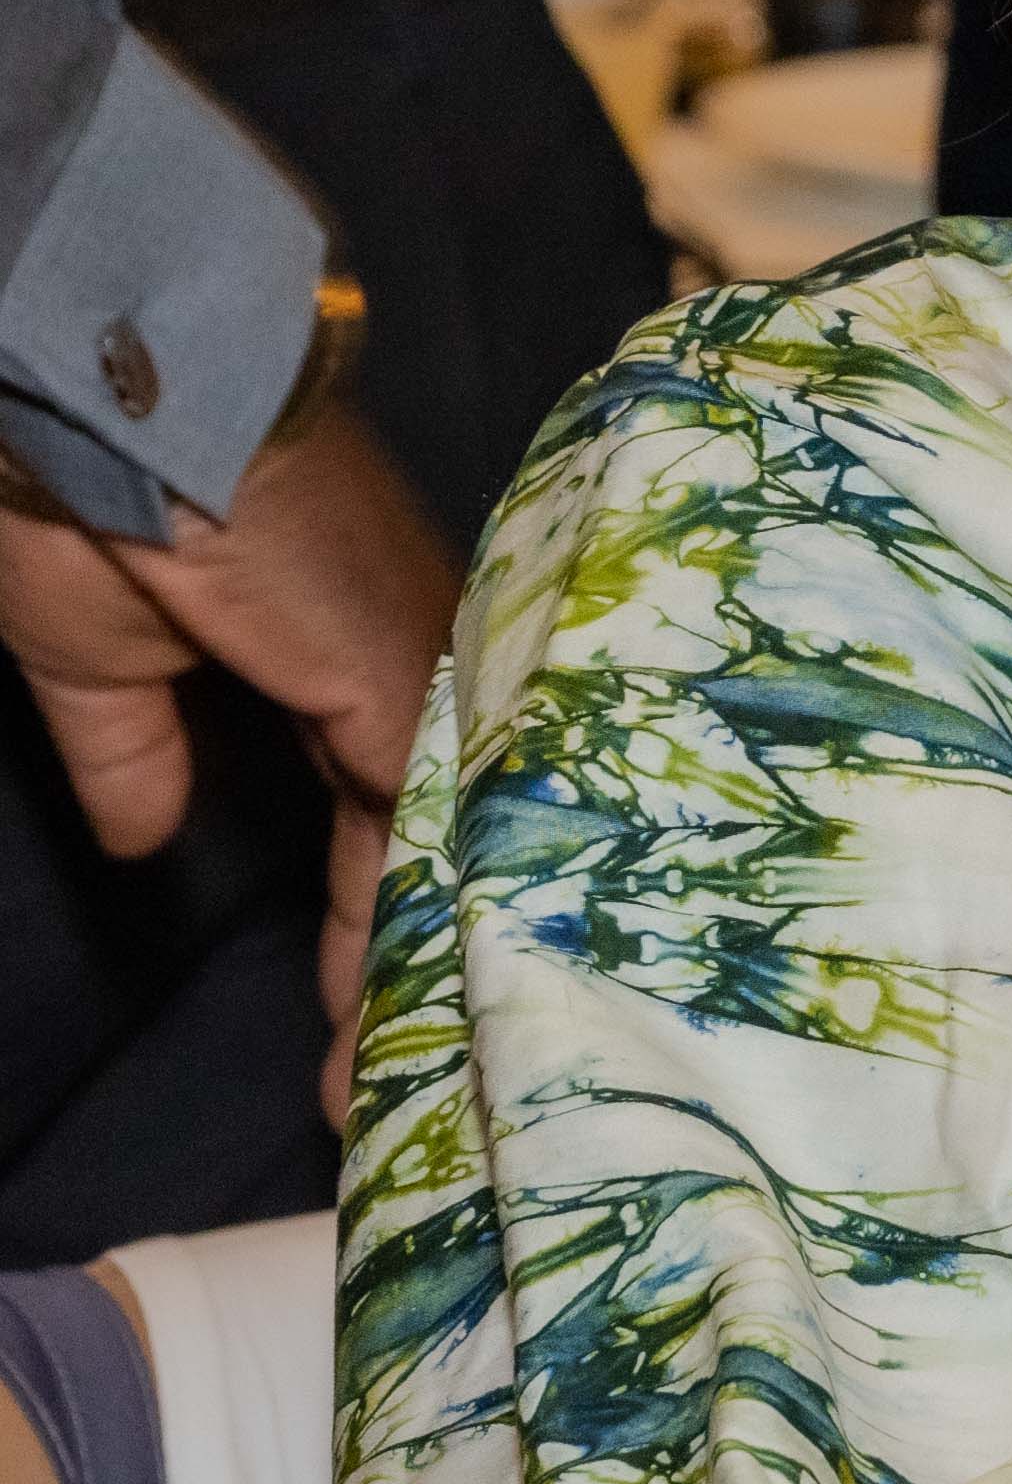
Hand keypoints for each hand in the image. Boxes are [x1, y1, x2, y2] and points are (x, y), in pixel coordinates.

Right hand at [0, 406, 460, 1121]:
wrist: (107, 395)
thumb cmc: (92, 496)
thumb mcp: (103, 658)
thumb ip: (135, 748)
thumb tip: (147, 834)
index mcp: (347, 651)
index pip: (383, 813)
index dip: (364, 917)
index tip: (348, 1020)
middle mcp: (411, 660)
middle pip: (438, 840)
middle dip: (412, 965)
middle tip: (390, 1088)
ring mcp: (422, 663)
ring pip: (447, 841)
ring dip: (414, 962)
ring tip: (387, 1082)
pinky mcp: (406, 673)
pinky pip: (425, 816)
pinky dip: (412, 913)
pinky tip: (399, 999)